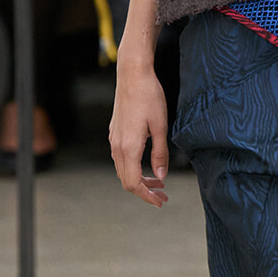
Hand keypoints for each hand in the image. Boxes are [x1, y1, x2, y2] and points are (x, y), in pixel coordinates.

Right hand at [109, 62, 168, 206]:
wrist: (132, 74)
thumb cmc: (149, 97)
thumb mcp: (160, 126)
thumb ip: (160, 153)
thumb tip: (161, 176)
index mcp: (128, 147)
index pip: (133, 183)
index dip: (147, 196)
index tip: (161, 201)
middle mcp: (117, 146)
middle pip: (126, 180)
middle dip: (144, 191)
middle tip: (163, 195)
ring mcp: (113, 139)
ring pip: (123, 170)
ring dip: (139, 179)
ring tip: (158, 180)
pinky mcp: (115, 132)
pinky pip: (121, 158)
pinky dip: (134, 167)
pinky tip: (147, 163)